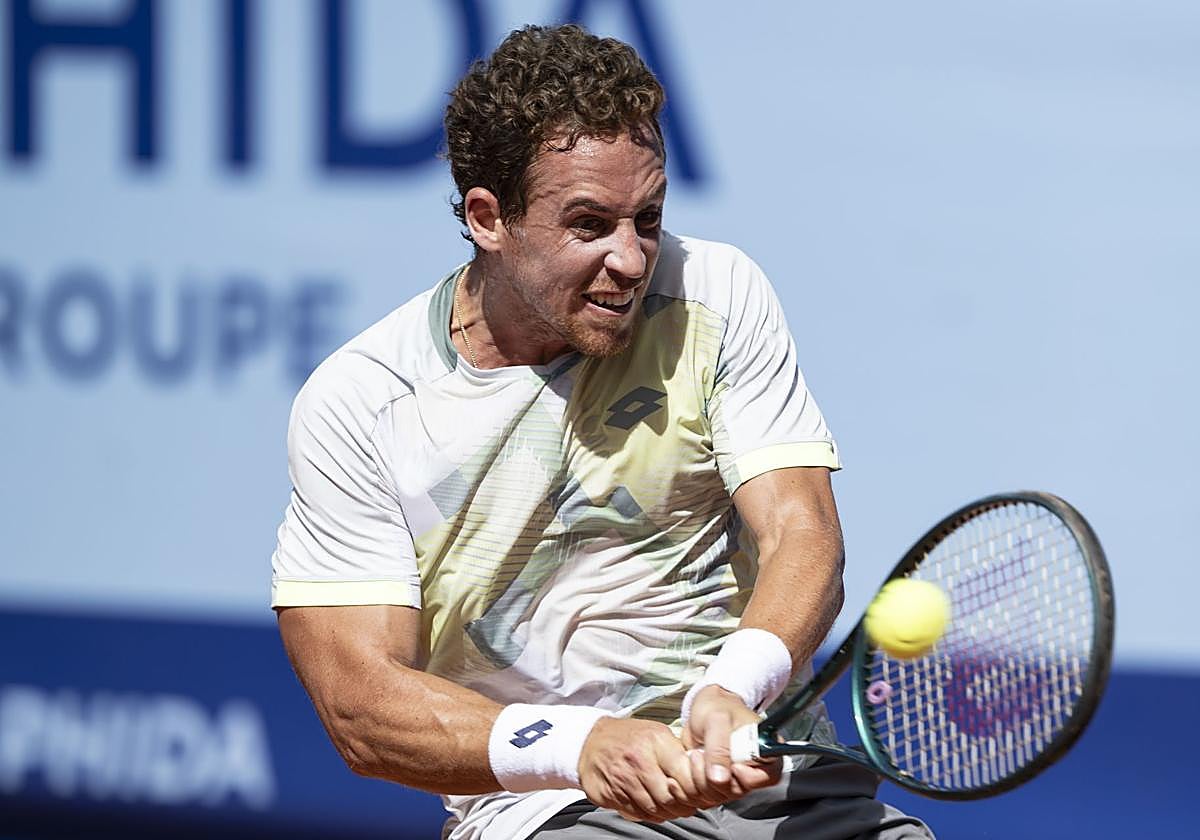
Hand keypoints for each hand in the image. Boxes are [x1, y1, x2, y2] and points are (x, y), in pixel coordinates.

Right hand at [577, 716, 703, 822]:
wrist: (589, 741)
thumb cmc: (627, 737)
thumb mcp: (656, 732)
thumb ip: (677, 751)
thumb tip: (702, 770)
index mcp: (655, 742)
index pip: (685, 776)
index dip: (696, 789)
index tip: (699, 791)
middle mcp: (639, 761)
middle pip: (671, 798)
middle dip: (683, 806)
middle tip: (688, 804)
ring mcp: (623, 779)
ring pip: (655, 809)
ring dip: (668, 812)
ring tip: (672, 806)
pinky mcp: (611, 794)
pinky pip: (638, 814)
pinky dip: (650, 814)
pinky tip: (654, 806)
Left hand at [681, 685, 781, 800]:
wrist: (703, 710)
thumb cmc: (717, 708)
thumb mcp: (717, 720)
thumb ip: (719, 747)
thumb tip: (720, 777)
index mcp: (764, 749)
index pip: (768, 776)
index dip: (749, 777)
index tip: (732, 766)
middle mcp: (751, 768)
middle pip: (738, 790)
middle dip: (714, 776)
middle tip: (701, 754)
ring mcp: (733, 778)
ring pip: (718, 796)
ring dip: (698, 778)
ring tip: (695, 754)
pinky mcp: (716, 784)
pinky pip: (703, 796)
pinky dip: (690, 783)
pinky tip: (688, 764)